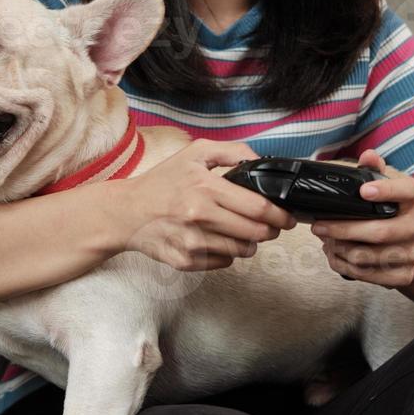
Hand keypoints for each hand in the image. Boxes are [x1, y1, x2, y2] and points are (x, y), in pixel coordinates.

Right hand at [119, 139, 297, 271]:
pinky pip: (224, 262)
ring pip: (243, 251)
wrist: (126, 212)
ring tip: (240, 230)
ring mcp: (192, 242)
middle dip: (270, 230)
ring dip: (249, 242)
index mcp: (206, 188)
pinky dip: (227, 253)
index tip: (288, 217)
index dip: (281, 215)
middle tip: (271, 225)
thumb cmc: (163, 181)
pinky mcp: (186, 261)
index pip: (259, 208)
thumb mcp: (195, 153)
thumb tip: (262, 163)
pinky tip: (217, 239)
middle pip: (256, 233)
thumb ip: (232, 152)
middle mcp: (200, 217)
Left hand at [313, 149, 413, 287]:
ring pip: (369, 256)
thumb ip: (374, 170)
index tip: (364, 191)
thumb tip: (368, 155)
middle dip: (343, 230)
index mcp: (412, 199)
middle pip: (379, 232)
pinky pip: (368, 275)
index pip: (405, 191)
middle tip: (319, 226)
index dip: (386, 191)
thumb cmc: (390, 211)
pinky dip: (345, 266)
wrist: (410, 245)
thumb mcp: (384, 187)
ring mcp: (412, 253)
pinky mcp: (403, 275)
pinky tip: (334, 256)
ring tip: (324, 241)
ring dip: (339, 250)